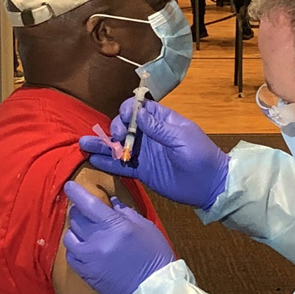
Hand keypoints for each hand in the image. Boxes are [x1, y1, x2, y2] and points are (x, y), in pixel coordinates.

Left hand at [63, 181, 174, 293]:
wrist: (154, 289)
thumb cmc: (155, 255)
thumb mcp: (146, 227)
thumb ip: (126, 212)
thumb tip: (112, 201)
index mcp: (115, 226)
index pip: (87, 203)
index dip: (76, 192)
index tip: (70, 186)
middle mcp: (97, 240)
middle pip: (76, 218)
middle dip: (79, 210)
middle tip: (87, 211)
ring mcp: (89, 258)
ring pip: (69, 236)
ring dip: (75, 230)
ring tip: (86, 230)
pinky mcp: (85, 273)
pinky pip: (70, 255)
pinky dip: (75, 247)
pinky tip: (85, 247)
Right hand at [80, 99, 228, 209]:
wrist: (209, 185)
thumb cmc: (200, 156)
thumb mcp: (181, 138)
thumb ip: (158, 127)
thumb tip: (137, 112)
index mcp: (162, 121)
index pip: (139, 108)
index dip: (128, 110)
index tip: (124, 117)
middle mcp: (150, 135)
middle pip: (125, 126)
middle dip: (115, 128)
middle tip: (116, 137)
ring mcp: (145, 153)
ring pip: (119, 145)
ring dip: (103, 144)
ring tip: (84, 144)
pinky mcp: (142, 171)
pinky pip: (121, 165)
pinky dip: (108, 163)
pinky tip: (93, 160)